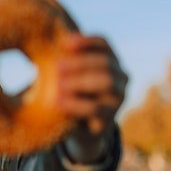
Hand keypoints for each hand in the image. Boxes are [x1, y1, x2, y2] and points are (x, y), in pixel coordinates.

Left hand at [56, 34, 127, 162]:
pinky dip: (74, 103)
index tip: (66, 42)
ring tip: (57, 85)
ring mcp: (119, 98)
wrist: (77, 129)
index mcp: (110, 61)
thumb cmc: (68, 92)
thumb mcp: (67, 75)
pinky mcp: (110, 118)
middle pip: (106, 63)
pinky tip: (57, 102)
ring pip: (106, 82)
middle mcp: (120, 77)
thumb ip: (64, 61)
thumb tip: (49, 41)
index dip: (87, 41)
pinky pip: (95, 108)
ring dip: (80, 81)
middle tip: (57, 66)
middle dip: (80, 62)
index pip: (104, 44)